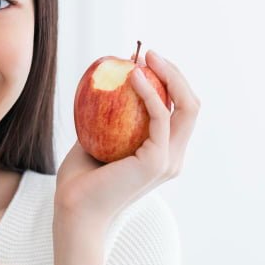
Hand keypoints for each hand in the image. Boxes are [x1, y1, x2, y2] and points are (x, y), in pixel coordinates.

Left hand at [55, 49, 199, 227]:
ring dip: (170, 75)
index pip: (180, 111)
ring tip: (146, 57)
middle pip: (191, 104)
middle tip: (149, 53)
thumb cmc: (79, 180)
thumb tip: (109, 80)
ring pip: (187, 106)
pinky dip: (151, 91)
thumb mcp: (96, 139)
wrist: (73, 210)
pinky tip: (133, 75)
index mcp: (164, 154)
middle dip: (175, 73)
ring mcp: (168, 160)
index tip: (145, 61)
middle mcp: (173, 157)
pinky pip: (161, 116)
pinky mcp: (157, 161)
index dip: (170, 81)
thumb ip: (109, 116)